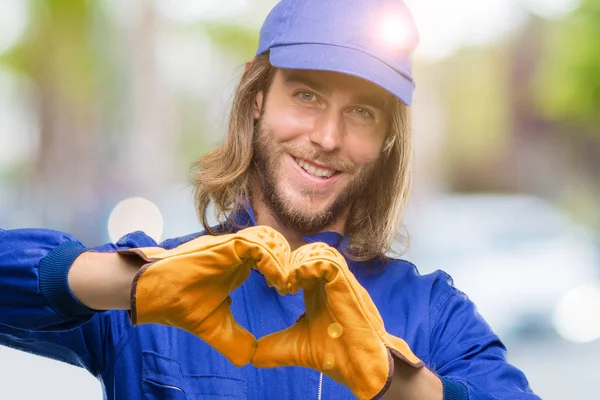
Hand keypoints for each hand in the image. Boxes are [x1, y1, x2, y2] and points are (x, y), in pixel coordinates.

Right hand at [119, 226, 290, 366]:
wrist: (151, 296)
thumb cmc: (179, 305)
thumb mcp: (214, 326)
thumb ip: (233, 338)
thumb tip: (250, 357)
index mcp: (238, 264)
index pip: (272, 254)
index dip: (285, 268)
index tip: (288, 290)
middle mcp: (236, 251)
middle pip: (274, 241)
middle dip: (289, 259)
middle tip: (293, 283)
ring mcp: (229, 246)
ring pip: (268, 238)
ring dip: (283, 258)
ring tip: (286, 283)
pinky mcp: (221, 247)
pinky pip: (255, 244)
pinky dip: (271, 259)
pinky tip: (277, 279)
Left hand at [252, 242, 422, 399]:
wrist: (362, 367)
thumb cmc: (337, 355)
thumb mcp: (297, 347)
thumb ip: (276, 346)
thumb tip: (252, 356)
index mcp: (318, 291)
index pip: (301, 263)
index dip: (284, 268)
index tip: (273, 285)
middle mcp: (329, 282)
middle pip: (309, 251)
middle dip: (288, 260)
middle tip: (275, 280)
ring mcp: (339, 280)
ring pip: (319, 250)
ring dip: (298, 261)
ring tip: (286, 282)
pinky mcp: (345, 284)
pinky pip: (326, 260)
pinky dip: (306, 267)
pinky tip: (294, 285)